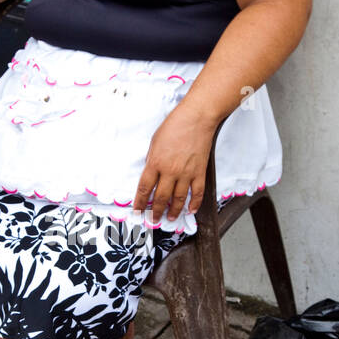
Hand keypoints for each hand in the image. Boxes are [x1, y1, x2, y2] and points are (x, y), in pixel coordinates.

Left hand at [132, 103, 214, 223]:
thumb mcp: (154, 142)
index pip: (145, 188)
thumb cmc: (175, 125)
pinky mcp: (199, 172)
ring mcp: (186, 173)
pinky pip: (197, 192)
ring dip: (173, 211)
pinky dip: (194, 203)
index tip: (138, 210)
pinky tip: (190, 210)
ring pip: (178, 199)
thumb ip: (152, 159)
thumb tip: (151, 173)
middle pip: (161, 197)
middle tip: (153, 219)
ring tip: (169, 218)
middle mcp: (170, 171)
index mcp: (156, 162)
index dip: (140, 202)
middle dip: (155, 211)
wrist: (196, 118)